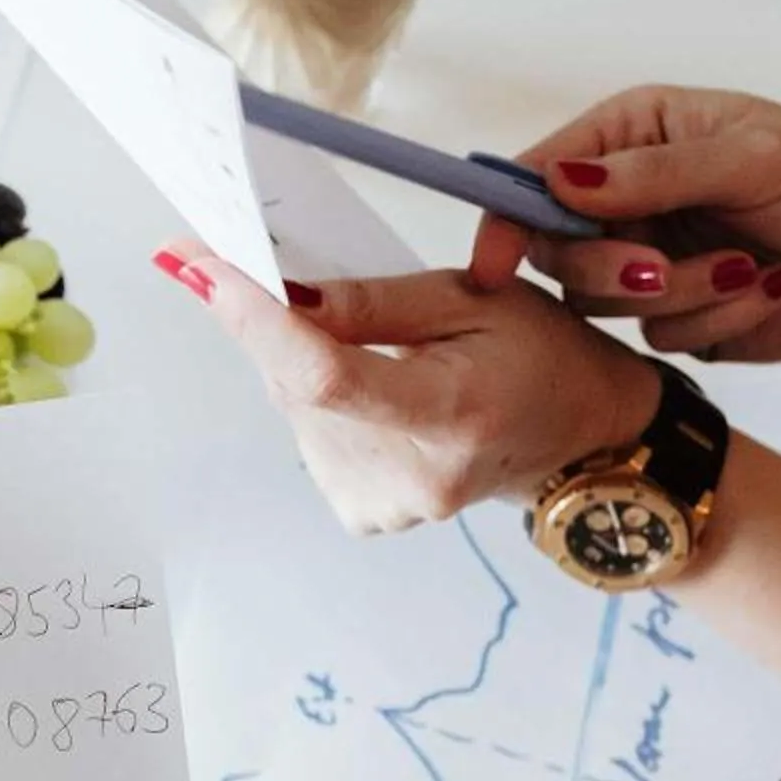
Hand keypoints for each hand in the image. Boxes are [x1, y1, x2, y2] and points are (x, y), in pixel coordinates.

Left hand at [156, 245, 658, 531]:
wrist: (576, 436)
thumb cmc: (541, 358)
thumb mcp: (475, 297)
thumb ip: (373, 300)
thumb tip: (281, 290)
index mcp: (451, 414)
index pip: (325, 375)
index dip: (256, 320)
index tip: (204, 268)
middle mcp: (411, 476)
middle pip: (297, 388)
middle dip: (276, 324)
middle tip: (268, 272)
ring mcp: (382, 504)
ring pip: (295, 408)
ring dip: (305, 362)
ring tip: (374, 345)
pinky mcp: (362, 512)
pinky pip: (310, 435)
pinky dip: (322, 400)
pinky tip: (372, 388)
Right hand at [461, 85, 780, 361]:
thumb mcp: (751, 160)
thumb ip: (652, 175)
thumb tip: (559, 180)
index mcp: (635, 136)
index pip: (538, 175)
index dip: (506, 218)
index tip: (496, 263)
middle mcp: (629, 198)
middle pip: (558, 250)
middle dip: (616, 266)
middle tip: (664, 267)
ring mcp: (649, 260)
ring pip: (606, 302)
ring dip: (683, 294)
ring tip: (751, 268)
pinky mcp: (678, 316)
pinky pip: (660, 337)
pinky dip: (716, 321)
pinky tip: (767, 291)